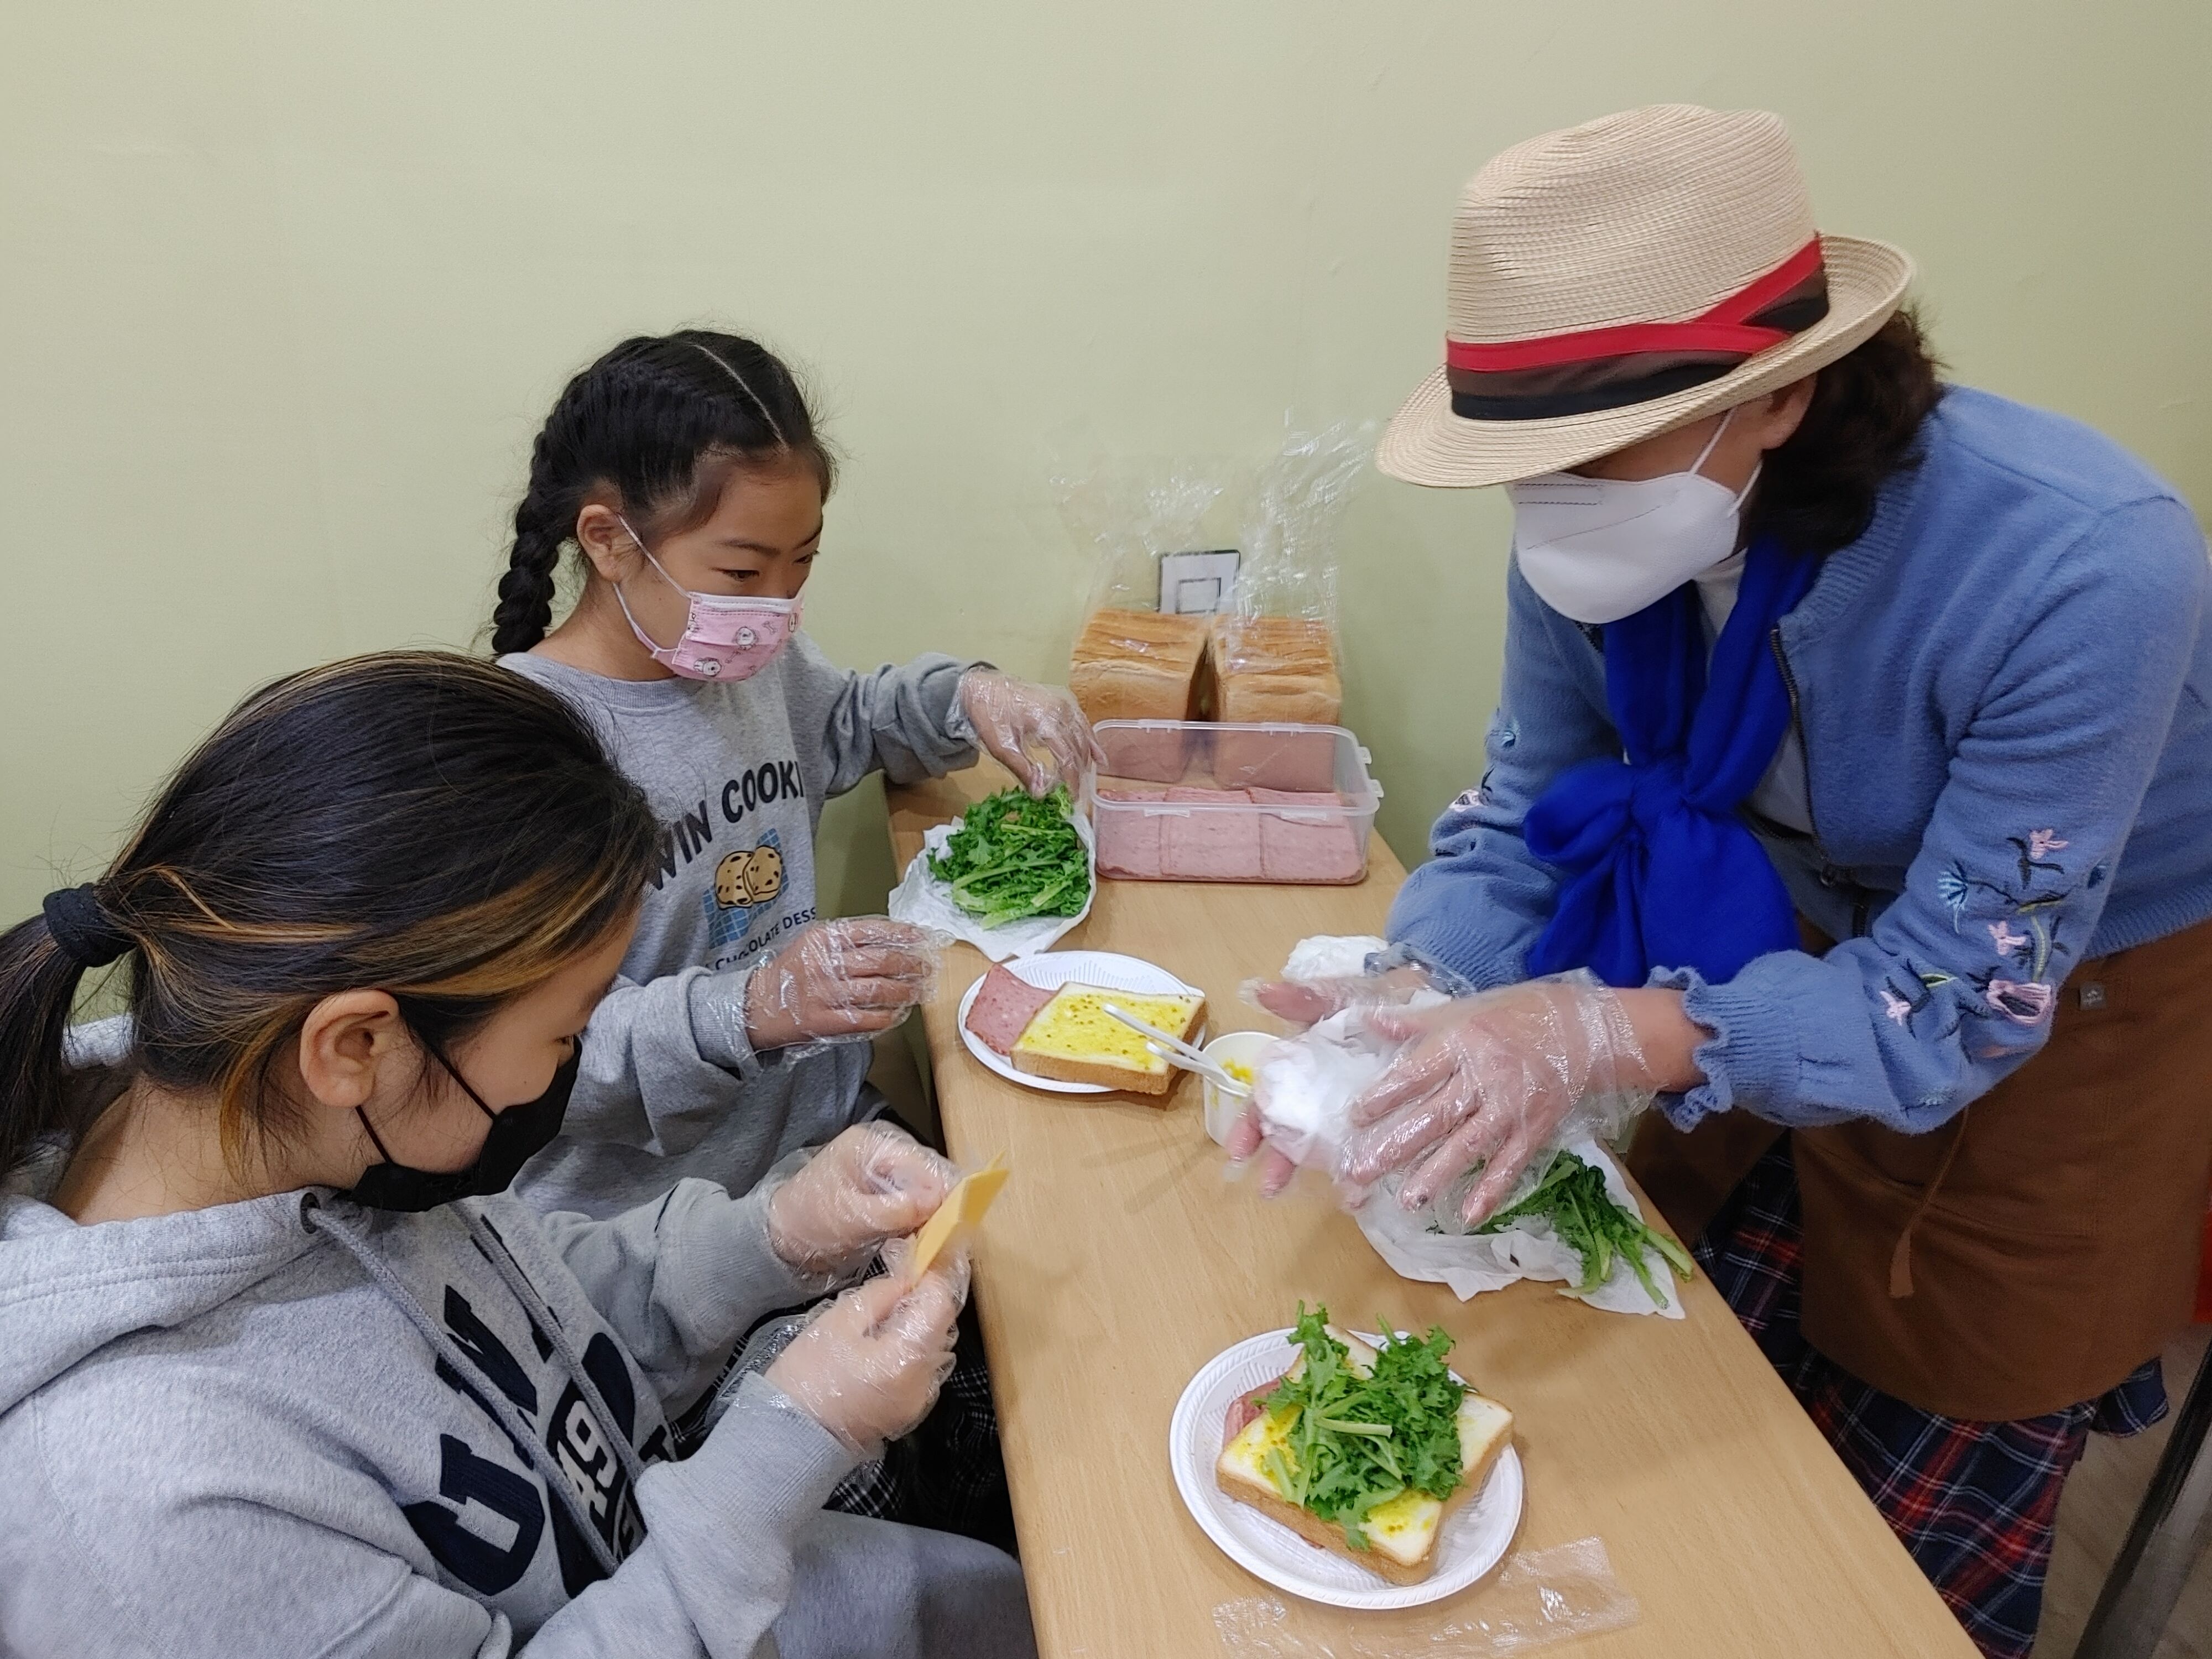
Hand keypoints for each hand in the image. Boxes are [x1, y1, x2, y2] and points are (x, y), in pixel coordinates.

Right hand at [746, 919, 939, 1050]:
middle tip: (928, 967)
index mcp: (825, 938)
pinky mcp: (827, 1021)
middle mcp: (827, 963)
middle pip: (883, 960)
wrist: (758, 1005)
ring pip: (880, 990)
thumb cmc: (792, 972)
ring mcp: (827, 994)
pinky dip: (888, 1016)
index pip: (874, 930)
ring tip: (920, 990)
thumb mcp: (813, 943)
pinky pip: (868, 1018)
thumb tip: (892, 938)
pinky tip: (897, 1013)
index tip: (923, 937)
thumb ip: (847, 939)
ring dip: (907, 991)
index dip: (904, 934)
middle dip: (912, 964)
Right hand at [765, 1262, 966, 1454]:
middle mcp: (924, 1382)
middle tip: (897, 1288)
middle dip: (925, 1302)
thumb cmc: (808, 1376)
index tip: (922, 1260)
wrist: (790, 1436)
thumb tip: (909, 1279)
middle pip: (942, 1327)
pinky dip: (912, 1352)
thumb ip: (882, 1295)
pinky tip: (882, 1347)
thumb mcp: (839, 1321)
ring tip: (885, 1319)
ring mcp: (920, 1401)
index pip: (941, 1304)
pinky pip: (922, 1370)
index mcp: (907, 1357)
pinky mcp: (910, 1412)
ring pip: (934, 1348)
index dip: (934, 1277)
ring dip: (919, 1328)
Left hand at [769, 1122, 957, 1275]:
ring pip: (929, 1190)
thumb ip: (897, 1209)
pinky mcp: (888, 1191)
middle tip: (948, 1240)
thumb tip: (941, 1202)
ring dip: (934, 1216)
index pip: (926, 1164)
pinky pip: (917, 1202)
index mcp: (873, 1145)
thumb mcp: (852, 1217)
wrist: (781, 1239)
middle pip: (932, 1174)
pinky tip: (922, 1240)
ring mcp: (887, 1170)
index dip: (946, 1193)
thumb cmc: (809, 1222)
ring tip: (936, 1243)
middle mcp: (885, 1150)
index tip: (957, 1225)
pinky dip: (923, 1221)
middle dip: (943, 1205)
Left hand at [957, 669, 1103, 796]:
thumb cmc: (990, 716)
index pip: (1067, 756)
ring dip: (1088, 758)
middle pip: (1078, 747)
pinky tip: (1097, 755)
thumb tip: (1041, 793)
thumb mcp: (1001, 747)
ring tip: (1088, 778)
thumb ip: (1023, 769)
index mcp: (1045, 721)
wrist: (982, 688)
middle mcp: (1059, 710)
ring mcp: (1063, 703)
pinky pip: (1082, 723)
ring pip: (1084, 735)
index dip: (1071, 779)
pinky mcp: (1062, 701)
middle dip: (1079, 772)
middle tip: (1077, 794)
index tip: (1072, 797)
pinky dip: (1090, 740)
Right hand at [1226, 965, 1435, 1193]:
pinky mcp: (1389, 1122)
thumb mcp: (1342, 996)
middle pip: (1290, 1134)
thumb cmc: (1379, 999)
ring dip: (1326, 1174)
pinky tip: (1366, 1194)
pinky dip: (1365, 1175)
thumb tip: (1258, 991)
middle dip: (1278, 1162)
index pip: (1266, 1102)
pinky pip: (1372, 1151)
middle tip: (1269, 1187)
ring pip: (1329, 1150)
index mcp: (1302, 1069)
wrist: (1432, 998)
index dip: (1249, 1125)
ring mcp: (1353, 1113)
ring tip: (1334, 1194)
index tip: (1238, 1151)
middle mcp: (1321, 1096)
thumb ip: (1304, 998)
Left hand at [1340, 981, 1647, 1225]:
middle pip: (1435, 1115)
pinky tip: (1468, 1215)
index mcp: (1462, 1043)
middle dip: (1397, 1146)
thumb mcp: (1462, 1010)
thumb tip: (1368, 1022)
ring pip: (1469, 1144)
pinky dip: (1491, 1190)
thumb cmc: (1513, 1016)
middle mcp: (1484, 1077)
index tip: (1355, 1119)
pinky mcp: (1534, 1130)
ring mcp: (1510, 1107)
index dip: (1385, 1097)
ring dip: (1437, 1174)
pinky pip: (1510, 1164)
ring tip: (1407, 1202)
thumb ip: (1415, 1023)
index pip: (1416, 1073)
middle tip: (1361, 1173)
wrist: (1583, 1029)